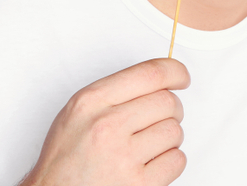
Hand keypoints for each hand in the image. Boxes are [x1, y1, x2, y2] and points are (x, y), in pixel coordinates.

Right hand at [22, 58, 190, 185]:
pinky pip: (176, 160)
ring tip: (146, 147)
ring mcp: (123, 157)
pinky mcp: (138, 184)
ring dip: (168, 139)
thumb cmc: (65, 159)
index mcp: (91, 102)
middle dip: (170, 110)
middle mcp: (107, 126)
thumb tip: (158, 80)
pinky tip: (149, 164)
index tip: (181, 77)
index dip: (174, 72)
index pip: (150, 74)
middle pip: (168, 102)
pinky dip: (169, 162)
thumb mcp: (77, 113)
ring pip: (175, 131)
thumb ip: (114, 92)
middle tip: (156, 121)